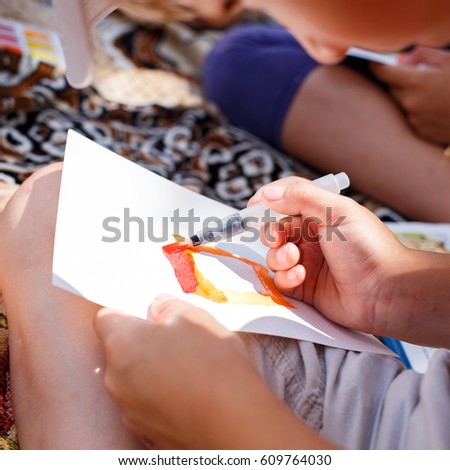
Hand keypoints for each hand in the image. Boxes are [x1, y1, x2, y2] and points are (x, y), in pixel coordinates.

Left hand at [94, 296, 329, 448]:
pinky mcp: (145, 430)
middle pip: (119, 350)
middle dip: (142, 341)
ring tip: (188, 368)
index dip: (125, 311)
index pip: (105, 318)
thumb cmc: (213, 364)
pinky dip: (159, 394)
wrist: (233, 424)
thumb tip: (157, 307)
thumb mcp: (195, 318)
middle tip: (176, 338)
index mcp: (122, 344)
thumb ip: (168, 306)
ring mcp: (129, 408)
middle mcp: (116, 378)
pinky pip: (145, 402)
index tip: (148, 313)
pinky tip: (188, 392)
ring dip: (151, 368)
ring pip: (132, 377)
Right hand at [249, 177, 414, 337]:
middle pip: (276, 229)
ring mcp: (307, 262)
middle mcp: (312, 237)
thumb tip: (268, 193)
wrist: (386, 291)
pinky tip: (300, 276)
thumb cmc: (368, 247)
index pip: (288, 200)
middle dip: (271, 233)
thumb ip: (301, 197)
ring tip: (296, 259)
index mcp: (321, 214)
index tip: (253, 205)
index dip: (269, 200)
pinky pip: (281, 280)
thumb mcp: (336, 212)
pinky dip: (286, 277)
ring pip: (275, 256)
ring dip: (279, 257)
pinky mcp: (304, 288)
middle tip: (278, 238)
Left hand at [370, 47, 449, 144]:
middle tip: (412, 75)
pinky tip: (436, 107)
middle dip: (397, 81)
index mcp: (415, 83)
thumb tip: (403, 59)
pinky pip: (411, 117)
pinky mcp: (420, 132)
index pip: (383, 73)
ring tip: (432, 93)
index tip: (373, 62)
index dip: (376, 66)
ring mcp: (414, 120)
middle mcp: (409, 103)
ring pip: (401, 104)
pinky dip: (417, 110)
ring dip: (409, 97)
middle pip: (390, 89)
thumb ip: (423, 56)